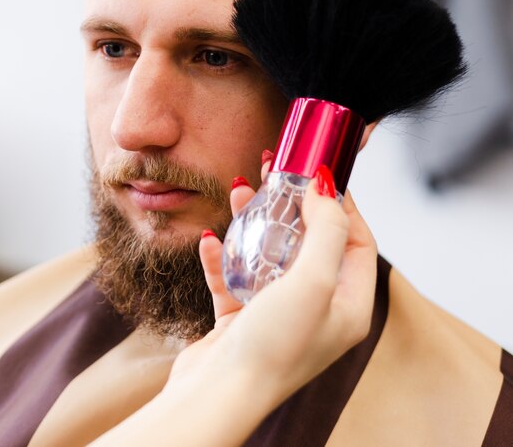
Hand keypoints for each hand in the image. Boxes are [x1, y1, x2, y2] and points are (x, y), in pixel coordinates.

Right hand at [92, 166, 377, 446]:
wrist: (218, 396)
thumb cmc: (274, 347)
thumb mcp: (313, 281)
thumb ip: (326, 230)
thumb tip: (329, 187)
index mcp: (347, 306)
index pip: (356, 243)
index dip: (341, 205)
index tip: (320, 173)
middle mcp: (317, 309)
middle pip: (309, 242)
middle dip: (292, 204)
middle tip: (277, 170)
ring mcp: (277, 314)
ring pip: (269, 254)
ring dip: (253, 222)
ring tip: (240, 190)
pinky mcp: (242, 319)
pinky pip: (234, 276)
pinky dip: (223, 256)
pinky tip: (211, 238)